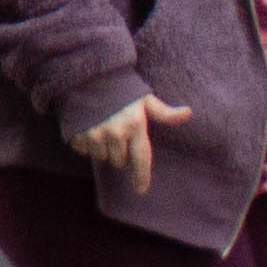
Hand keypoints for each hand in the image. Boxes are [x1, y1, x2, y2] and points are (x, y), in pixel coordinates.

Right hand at [71, 93, 194, 195]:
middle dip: (120, 153)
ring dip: (102, 150)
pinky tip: (87, 128)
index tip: (141, 190)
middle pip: (120, 161)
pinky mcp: (77, 135)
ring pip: (101, 157)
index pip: (141, 158)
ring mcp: (95, 135)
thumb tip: (189, 113)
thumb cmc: (120, 88)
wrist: (87, 76)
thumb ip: (164, 112)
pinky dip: (85, 144)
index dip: (141, 176)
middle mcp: (116, 133)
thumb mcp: (144, 98)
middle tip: (117, 136)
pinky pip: (83, 151)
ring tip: (101, 130)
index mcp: (135, 126)